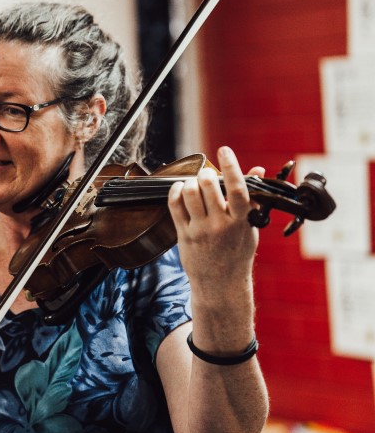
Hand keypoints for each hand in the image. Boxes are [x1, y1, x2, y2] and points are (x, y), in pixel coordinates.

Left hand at [168, 146, 263, 297]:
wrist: (221, 283)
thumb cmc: (238, 252)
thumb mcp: (251, 226)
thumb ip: (252, 198)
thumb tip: (258, 169)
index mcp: (241, 222)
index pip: (237, 189)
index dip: (231, 166)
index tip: (225, 149)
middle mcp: (220, 225)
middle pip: (208, 187)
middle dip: (206, 174)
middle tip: (208, 174)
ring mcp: (200, 230)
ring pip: (189, 193)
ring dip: (191, 182)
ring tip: (195, 184)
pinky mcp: (183, 234)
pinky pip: (174, 205)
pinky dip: (176, 191)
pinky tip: (181, 189)